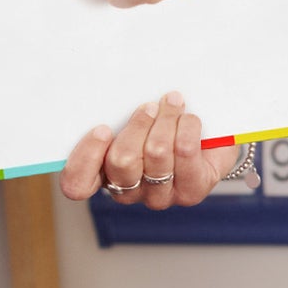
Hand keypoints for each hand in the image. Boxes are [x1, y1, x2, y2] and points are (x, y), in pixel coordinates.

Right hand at [63, 93, 253, 207]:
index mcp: (103, 175)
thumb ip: (116, 113)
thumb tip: (111, 91)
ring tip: (174, 103)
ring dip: (166, 120)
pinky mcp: (190, 192)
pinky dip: (187, 127)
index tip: (102, 129)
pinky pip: (184, 153)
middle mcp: (128, 191)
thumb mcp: (135, 116)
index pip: (78, 184)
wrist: (209, 136)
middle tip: (150, 106)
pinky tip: (190, 119)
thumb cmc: (162, 123)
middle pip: (122, 161)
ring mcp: (159, 196)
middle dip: (138, 124)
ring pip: (156, 153)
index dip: (86, 157)